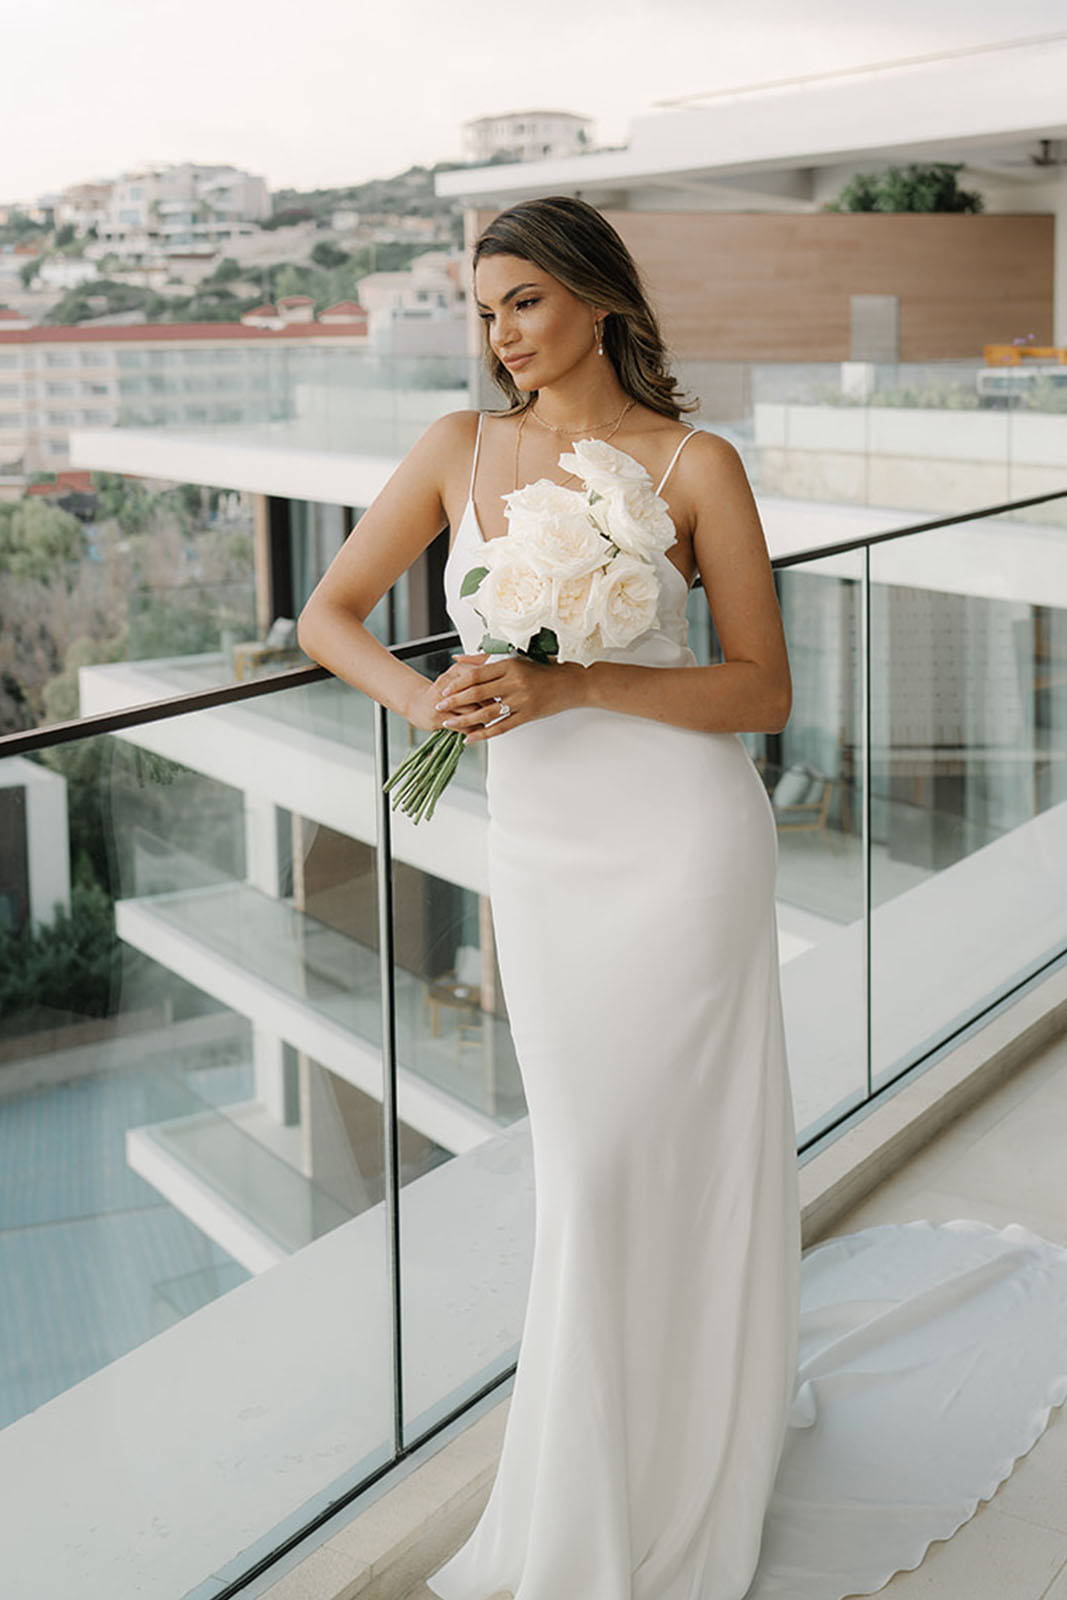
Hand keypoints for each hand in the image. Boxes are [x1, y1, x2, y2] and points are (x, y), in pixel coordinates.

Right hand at [405, 659, 501, 732]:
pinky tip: (480, 728)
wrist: (417, 704)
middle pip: (478, 694)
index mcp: (456, 671)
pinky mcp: (438, 719)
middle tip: (502, 707)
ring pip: (471, 712)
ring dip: (484, 717)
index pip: (480, 677)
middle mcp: (448, 686)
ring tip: (491, 718)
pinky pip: (463, 726)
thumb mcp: (457, 675)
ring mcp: (441, 704)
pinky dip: (474, 729)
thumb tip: (500, 673)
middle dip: (492, 703)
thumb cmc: (442, 690)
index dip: (495, 685)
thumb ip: (476, 672)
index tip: (505, 691)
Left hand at [430, 652, 584, 742]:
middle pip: (477, 694)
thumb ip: (484, 660)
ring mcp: (522, 701)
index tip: (444, 690)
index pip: (477, 675)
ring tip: (448, 724)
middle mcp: (515, 682)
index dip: (457, 684)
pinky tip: (470, 739)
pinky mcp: (528, 715)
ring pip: (487, 713)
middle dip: (455, 701)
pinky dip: (484, 734)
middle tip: (439, 706)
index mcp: (510, 665)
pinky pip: (501, 727)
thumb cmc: (544, 669)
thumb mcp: (516, 659)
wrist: (573, 684)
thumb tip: (457, 659)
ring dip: (465, 720)